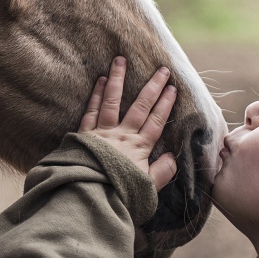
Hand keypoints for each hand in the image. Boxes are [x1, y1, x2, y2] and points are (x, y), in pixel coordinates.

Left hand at [78, 58, 178, 190]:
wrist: (88, 198)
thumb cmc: (118, 196)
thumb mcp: (146, 189)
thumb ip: (162, 173)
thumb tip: (174, 157)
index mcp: (139, 149)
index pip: (156, 122)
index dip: (165, 105)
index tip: (173, 88)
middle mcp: (122, 136)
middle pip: (140, 106)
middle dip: (152, 87)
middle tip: (161, 69)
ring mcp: (102, 132)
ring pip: (112, 100)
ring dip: (117, 79)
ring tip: (120, 60)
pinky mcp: (84, 134)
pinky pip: (91, 110)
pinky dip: (95, 94)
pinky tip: (99, 80)